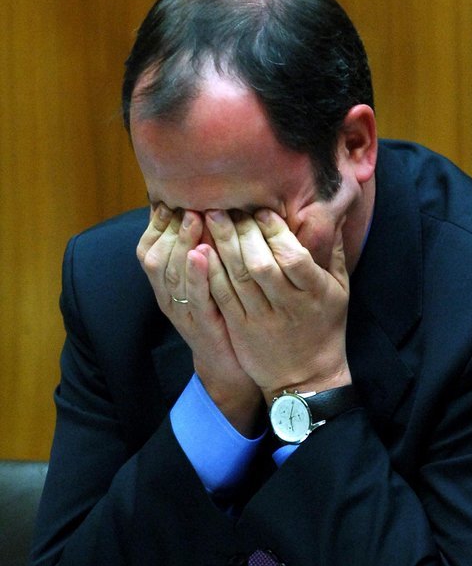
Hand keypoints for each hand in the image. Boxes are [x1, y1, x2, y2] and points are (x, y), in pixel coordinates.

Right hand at [136, 204, 262, 434]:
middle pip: (157, 256)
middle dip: (170, 227)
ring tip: (193, 218)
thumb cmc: (219, 316)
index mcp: (165, 285)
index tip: (174, 199)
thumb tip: (202, 210)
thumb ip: (199, 251)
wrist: (228, 366)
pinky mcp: (202, 325)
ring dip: (182, 243)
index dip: (158, 223)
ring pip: (172, 274)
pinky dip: (197, 275)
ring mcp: (182, 312)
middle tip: (188, 203)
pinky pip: (195, 298)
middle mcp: (167, 297)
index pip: (149, 248)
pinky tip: (204, 254)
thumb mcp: (205, 281)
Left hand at [203, 208, 351, 402]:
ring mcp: (261, 318)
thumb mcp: (340, 290)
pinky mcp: (241, 328)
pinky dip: (210, 271)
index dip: (275, 231)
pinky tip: (201, 250)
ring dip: (222, 244)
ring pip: (237, 277)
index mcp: (315, 293)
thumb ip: (332, 252)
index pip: (292, 256)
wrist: (306, 377)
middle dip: (242, 231)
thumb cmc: (326, 328)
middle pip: (259, 263)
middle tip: (228, 207)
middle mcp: (287, 305)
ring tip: (210, 218)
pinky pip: (222, 295)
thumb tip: (330, 215)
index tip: (262, 212)